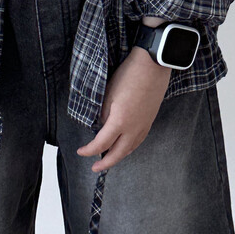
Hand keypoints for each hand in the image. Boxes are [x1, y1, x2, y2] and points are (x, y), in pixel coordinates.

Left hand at [76, 45, 171, 172]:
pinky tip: (126, 146)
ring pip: (130, 148)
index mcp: (120, 122)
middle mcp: (134, 128)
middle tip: (95, 168)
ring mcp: (144, 125)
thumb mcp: (108, 95)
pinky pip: (139, 140)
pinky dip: (130, 147)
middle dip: (105, 163)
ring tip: (109, 159)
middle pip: (118, 153)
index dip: (89, 150)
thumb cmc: (129, 75)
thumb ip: (104, 115)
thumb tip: (102, 127)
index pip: (101, 144)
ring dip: (118, 156)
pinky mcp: (150, 119)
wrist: (153, 65)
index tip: (81, 151)